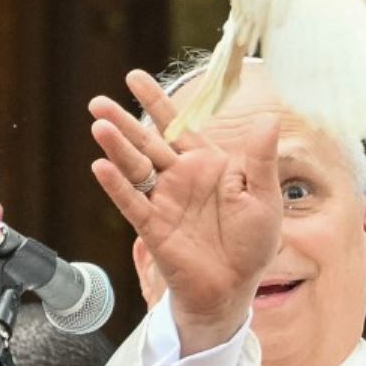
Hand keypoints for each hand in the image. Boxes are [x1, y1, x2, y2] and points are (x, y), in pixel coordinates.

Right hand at [89, 69, 281, 354]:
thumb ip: (261, 159)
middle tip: (97, 103)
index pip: (178, 126)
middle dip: (123, 122)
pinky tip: (101, 167)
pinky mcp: (154, 227)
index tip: (133, 77)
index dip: (155, 102)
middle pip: (147, 143)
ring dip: (117, 148)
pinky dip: (117, 186)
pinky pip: (132, 203)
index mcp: (207, 164)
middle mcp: (180, 179)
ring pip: (135, 168)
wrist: (235, 288)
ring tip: (99, 126)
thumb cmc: (252, 243)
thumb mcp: (265, 197)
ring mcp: (164, 202)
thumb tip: (269, 118)